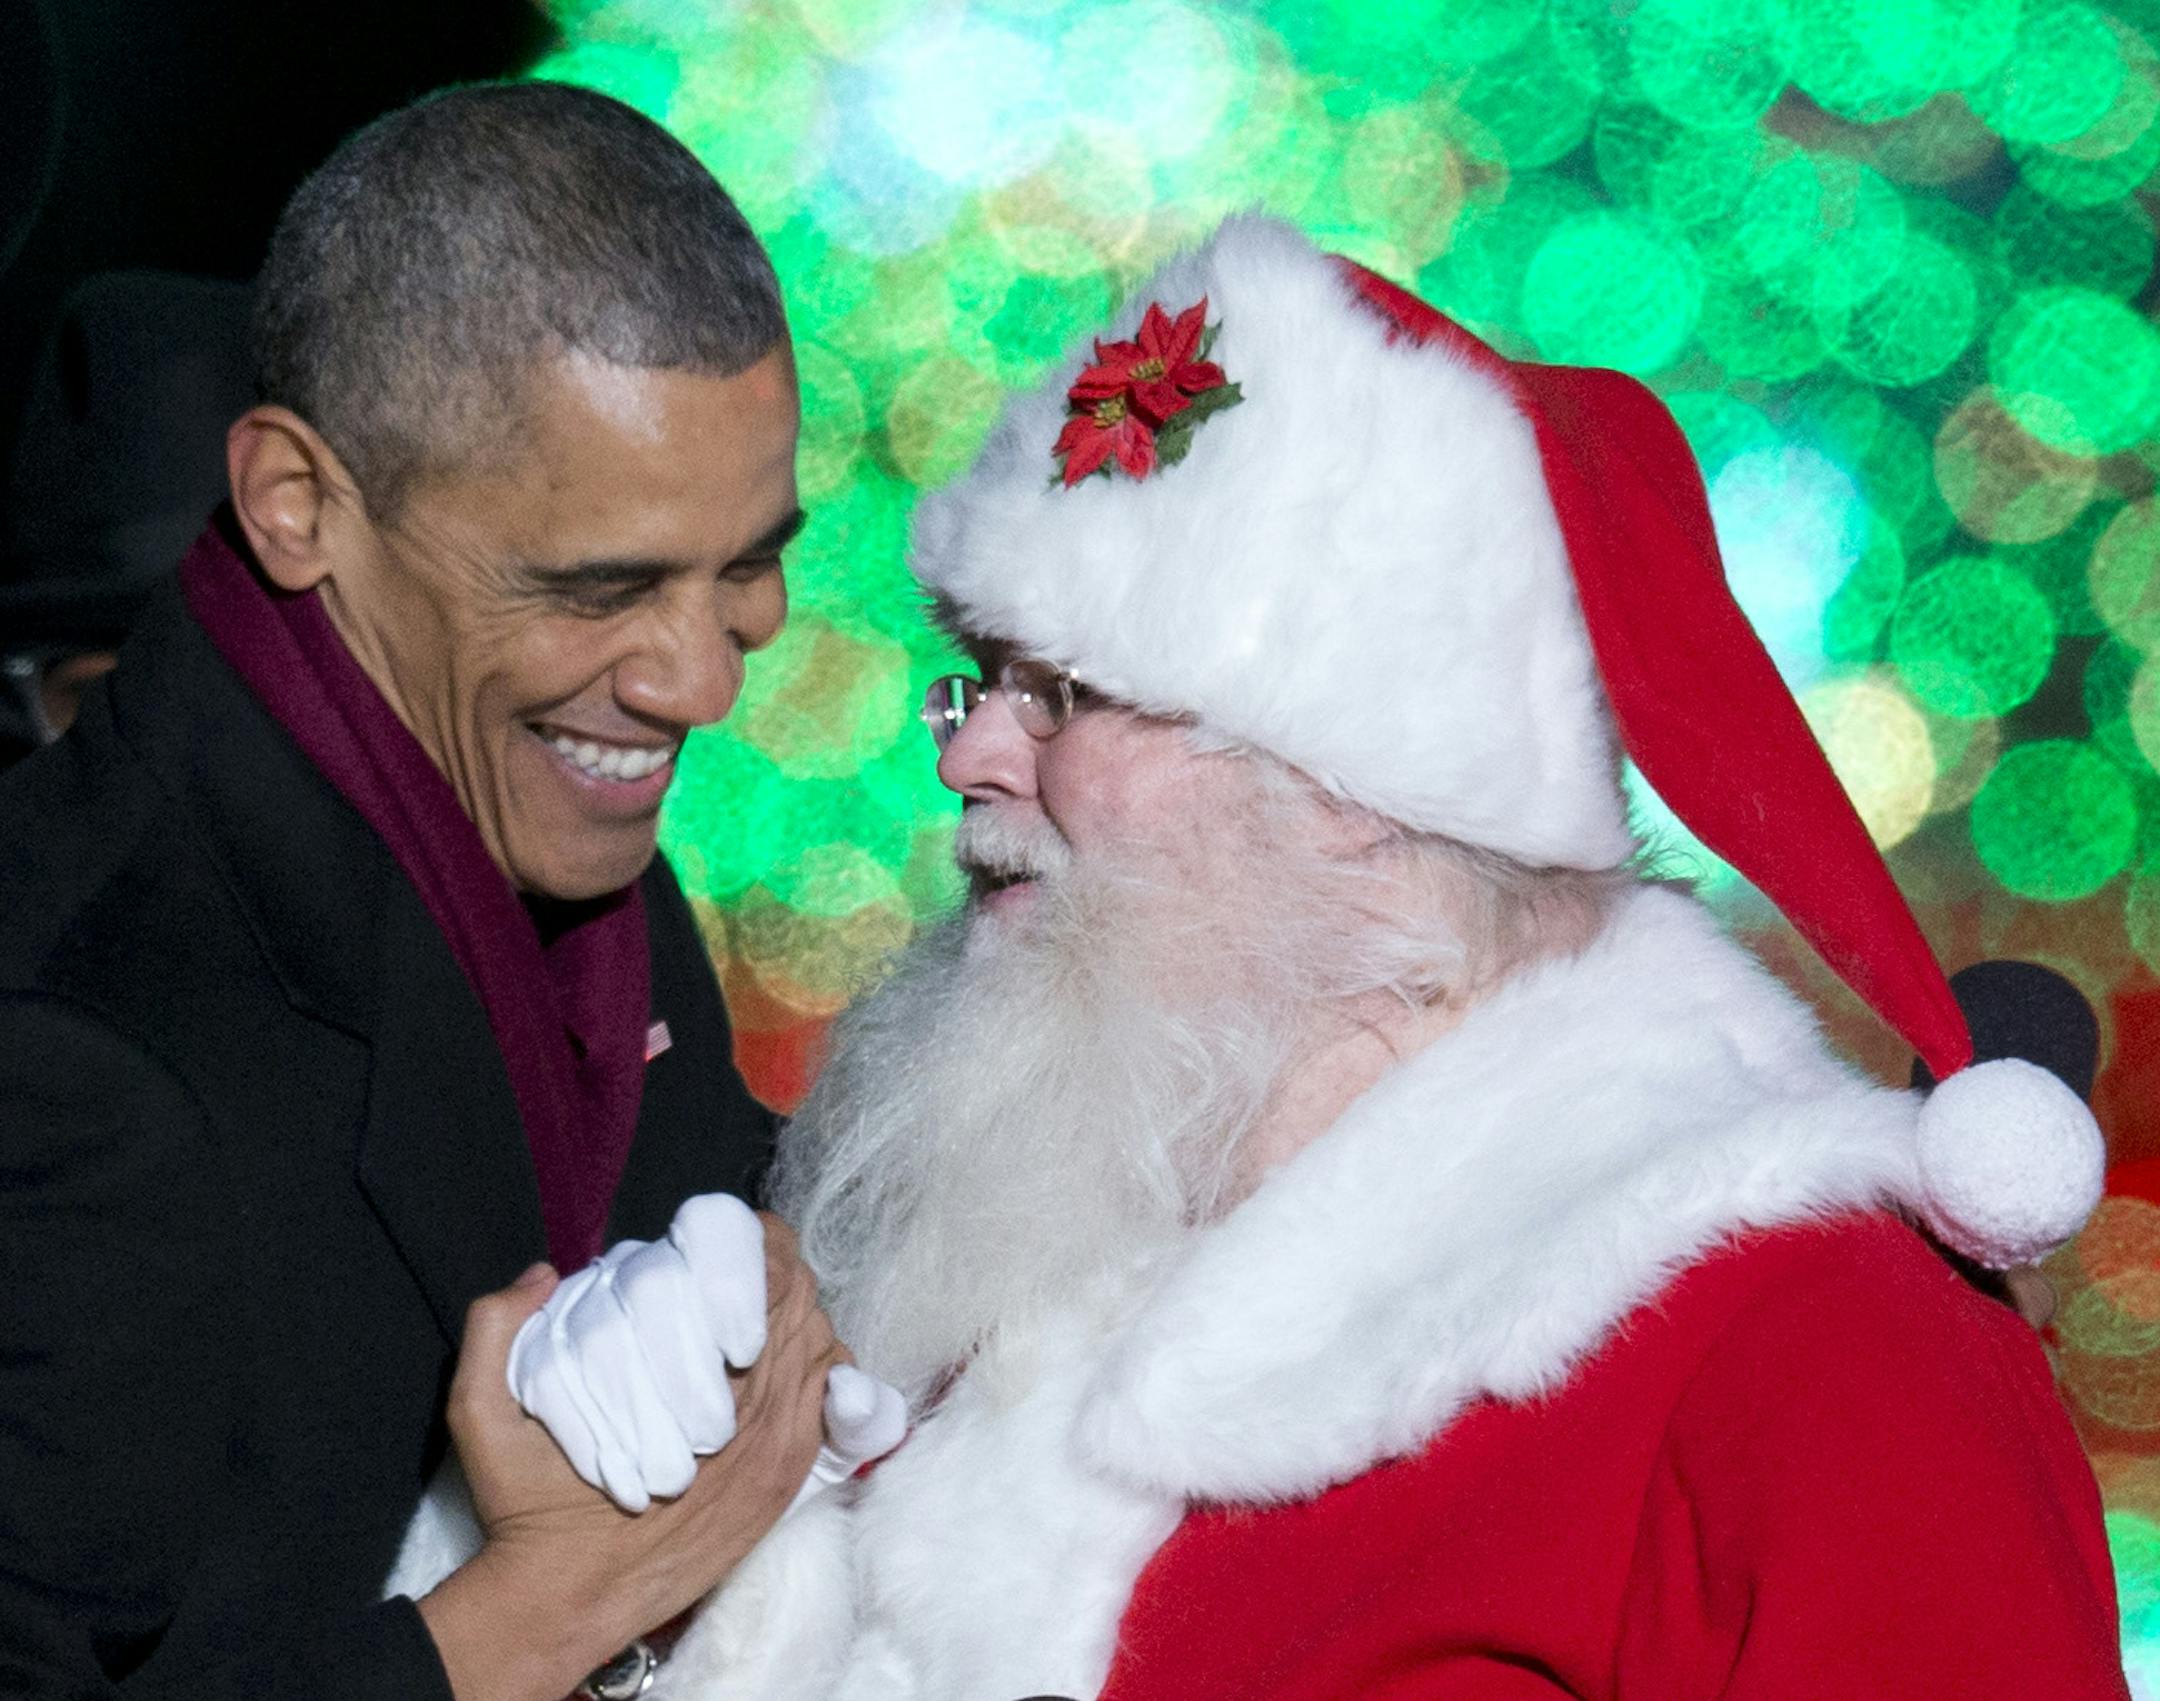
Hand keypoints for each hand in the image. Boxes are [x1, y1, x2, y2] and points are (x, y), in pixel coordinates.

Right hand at [416, 1246, 838, 1700]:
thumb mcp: (479, 1412)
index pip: (754, 1267)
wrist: (568, 1598)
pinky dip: (815, 1369)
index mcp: (675, 1369)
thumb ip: (497, 1328)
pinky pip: (829, 1398)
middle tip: (734, 1279)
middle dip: (771, 1276)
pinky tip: (778, 1370)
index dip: (747, 1244)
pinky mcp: (785, 1476)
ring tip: (751, 1322)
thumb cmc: (529, 1501)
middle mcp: (743, 1403)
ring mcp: (774, 1440)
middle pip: (797, 1296)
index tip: (715, 1248)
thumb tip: (545, 1272)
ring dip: (794, 1319)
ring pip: (819, 1340)